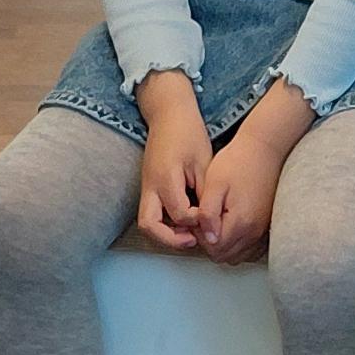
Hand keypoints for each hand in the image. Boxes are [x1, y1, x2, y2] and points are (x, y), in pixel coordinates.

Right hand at [135, 71, 213, 248]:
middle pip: (148, 226)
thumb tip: (209, 218)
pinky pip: (151, 213)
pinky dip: (165, 223)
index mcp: (165, 178)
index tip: (209, 217)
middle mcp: (150, 186)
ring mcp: (145, 187)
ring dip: (165, 233)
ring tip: (189, 234)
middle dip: (169, 239)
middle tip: (192, 240)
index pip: (178, 214)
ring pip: (147, 222)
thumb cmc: (188, 133)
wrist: (168, 113)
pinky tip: (184, 221)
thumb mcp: (203, 162)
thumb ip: (204, 192)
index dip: (195, 221)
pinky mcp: (148, 186)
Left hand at [195, 83, 314, 262]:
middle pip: (224, 256)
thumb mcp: (214, 185)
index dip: (199, 237)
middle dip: (209, 243)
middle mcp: (254, 232)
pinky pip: (251, 250)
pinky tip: (230, 229)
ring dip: (223, 246)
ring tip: (216, 223)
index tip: (196, 219)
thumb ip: (207, 214)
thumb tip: (207, 238)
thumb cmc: (238, 161)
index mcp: (239, 222)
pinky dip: (238, 246)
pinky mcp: (267, 227)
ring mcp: (262, 231)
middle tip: (203, 220)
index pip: (212, 248)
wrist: (265, 149)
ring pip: (237, 256)